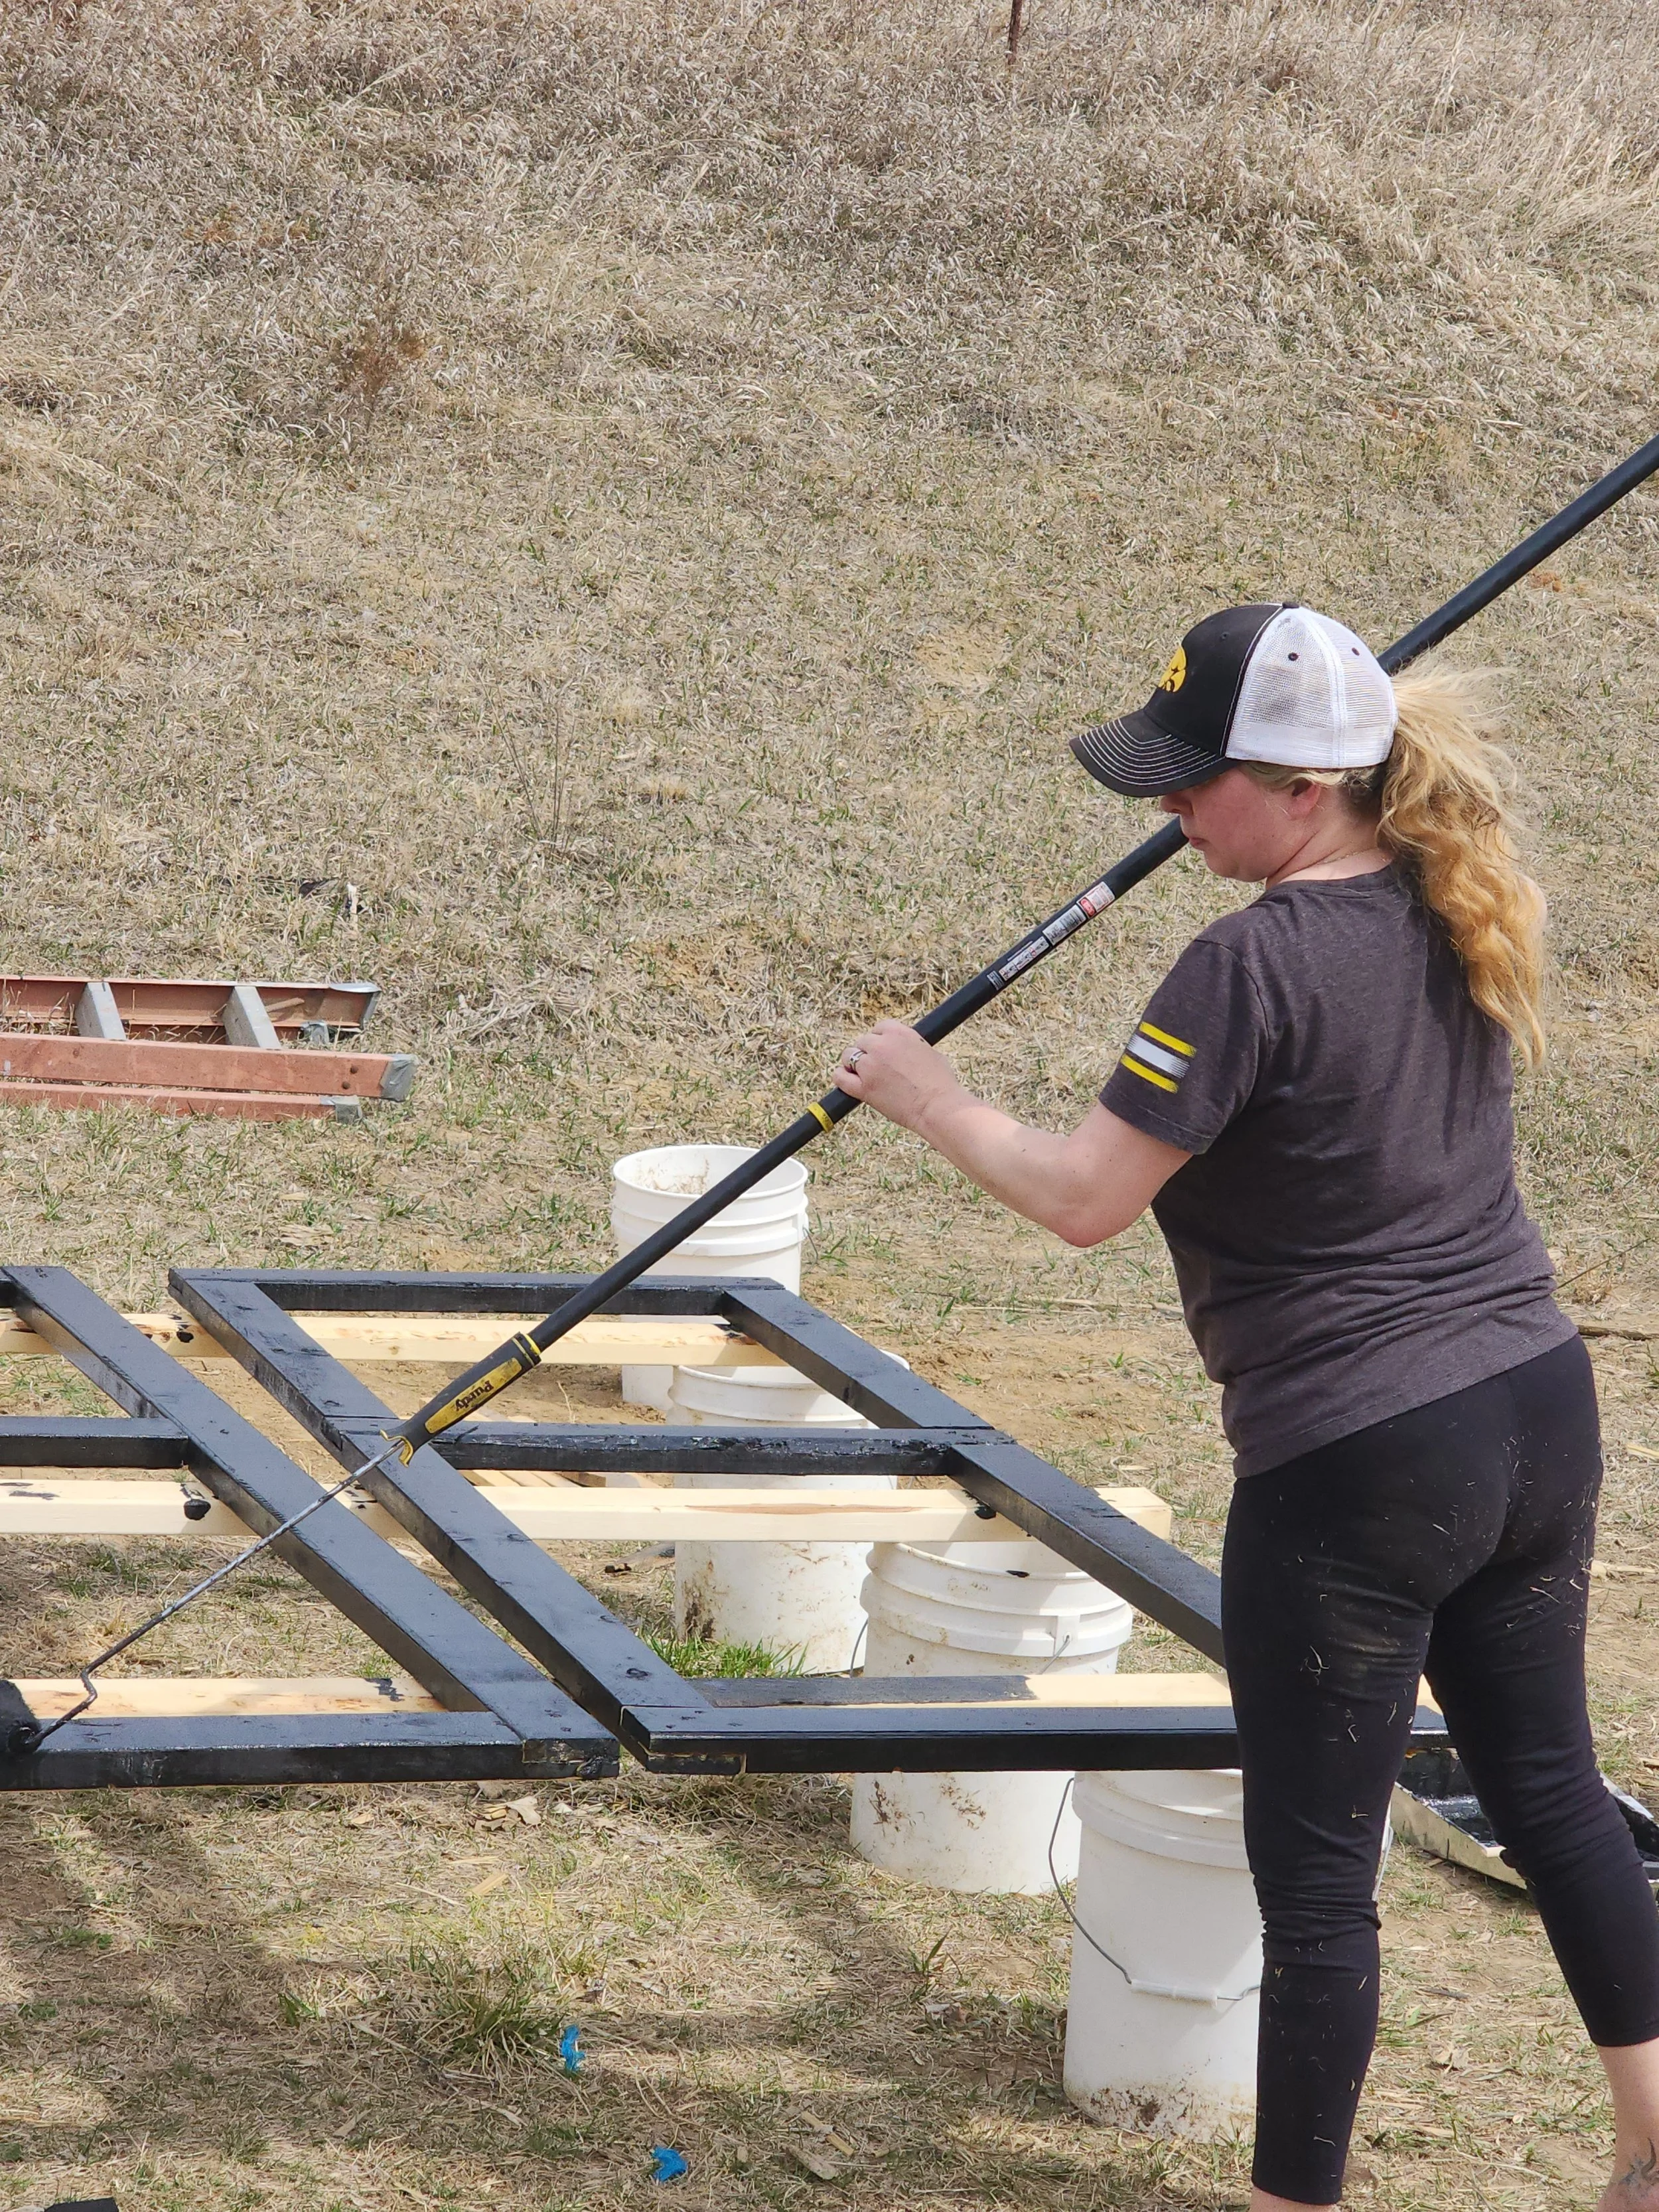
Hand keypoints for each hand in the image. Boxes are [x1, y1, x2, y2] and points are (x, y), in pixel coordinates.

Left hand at [835, 1020, 965, 1134]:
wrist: (937, 1106)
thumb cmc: (940, 1084)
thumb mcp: (929, 1053)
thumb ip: (911, 1047)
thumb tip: (904, 1051)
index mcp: (900, 1034)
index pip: (880, 1028)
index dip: (879, 1039)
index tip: (882, 1049)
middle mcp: (882, 1045)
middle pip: (863, 1042)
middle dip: (868, 1053)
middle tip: (876, 1067)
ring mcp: (870, 1066)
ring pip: (849, 1056)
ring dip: (854, 1064)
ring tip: (862, 1074)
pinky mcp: (863, 1087)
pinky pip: (840, 1077)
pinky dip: (840, 1077)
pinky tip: (845, 1079)